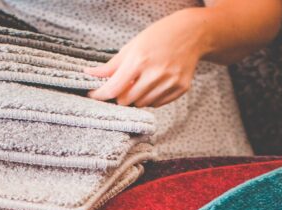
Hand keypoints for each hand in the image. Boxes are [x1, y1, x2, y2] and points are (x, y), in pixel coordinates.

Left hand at [85, 9, 210, 107]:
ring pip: (142, 104)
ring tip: (141, 81)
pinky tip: (155, 83)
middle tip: (123, 86)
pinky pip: (157, 104)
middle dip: (120, 96)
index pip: (113, 89)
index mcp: (139, 60)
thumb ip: (111, 65)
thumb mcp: (132, 46)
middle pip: (126, 101)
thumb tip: (90, 74)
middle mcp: (155, 73)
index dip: (100, 95)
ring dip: (136, 98)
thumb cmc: (158, 36)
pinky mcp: (181, 88)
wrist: (191, 33)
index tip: (94, 95)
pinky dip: (151, 98)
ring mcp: (170, 82)